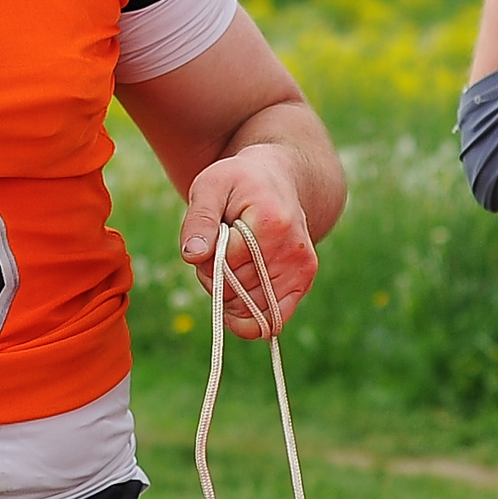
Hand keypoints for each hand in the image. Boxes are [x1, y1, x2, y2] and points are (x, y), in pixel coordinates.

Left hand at [178, 143, 319, 337]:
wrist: (278, 179)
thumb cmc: (239, 182)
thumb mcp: (210, 186)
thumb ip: (199, 220)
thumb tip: (193, 255)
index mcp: (271, 223)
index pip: (223, 262)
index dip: (205, 256)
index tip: (209, 236)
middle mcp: (292, 250)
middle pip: (235, 289)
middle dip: (214, 276)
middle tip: (218, 248)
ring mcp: (302, 269)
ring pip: (249, 309)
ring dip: (229, 295)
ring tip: (232, 262)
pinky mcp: (303, 281)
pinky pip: (272, 319)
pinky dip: (249, 319)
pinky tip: (236, 303)